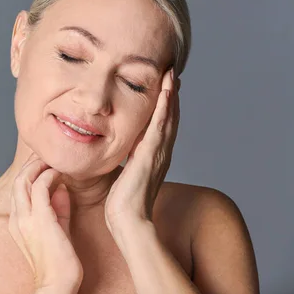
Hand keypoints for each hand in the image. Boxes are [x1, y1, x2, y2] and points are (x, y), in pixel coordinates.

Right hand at [8, 153, 82, 292]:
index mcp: (18, 221)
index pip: (18, 188)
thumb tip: (62, 188)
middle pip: (18, 180)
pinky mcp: (41, 220)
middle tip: (47, 156)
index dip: (30, 172)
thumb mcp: (58, 229)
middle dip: (32, 164)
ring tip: (52, 160)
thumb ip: (59, 208)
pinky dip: (48, 176)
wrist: (57, 285)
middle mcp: (17, 218)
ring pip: (24, 180)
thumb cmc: (59, 262)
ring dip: (39, 166)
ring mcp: (26, 219)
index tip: (45, 162)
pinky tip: (58, 173)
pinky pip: (40, 188)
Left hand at [104, 68, 179, 232]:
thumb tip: (120, 153)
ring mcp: (157, 154)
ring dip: (170, 95)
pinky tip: (166, 94)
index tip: (166, 85)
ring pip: (168, 118)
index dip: (166, 105)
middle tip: (173, 73)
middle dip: (172, 95)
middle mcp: (161, 153)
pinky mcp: (149, 156)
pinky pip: (159, 127)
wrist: (127, 220)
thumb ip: (126, 161)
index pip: (163, 125)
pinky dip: (164, 109)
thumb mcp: (125, 174)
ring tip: (172, 75)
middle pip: (170, 118)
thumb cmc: (123, 203)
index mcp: (154, 156)